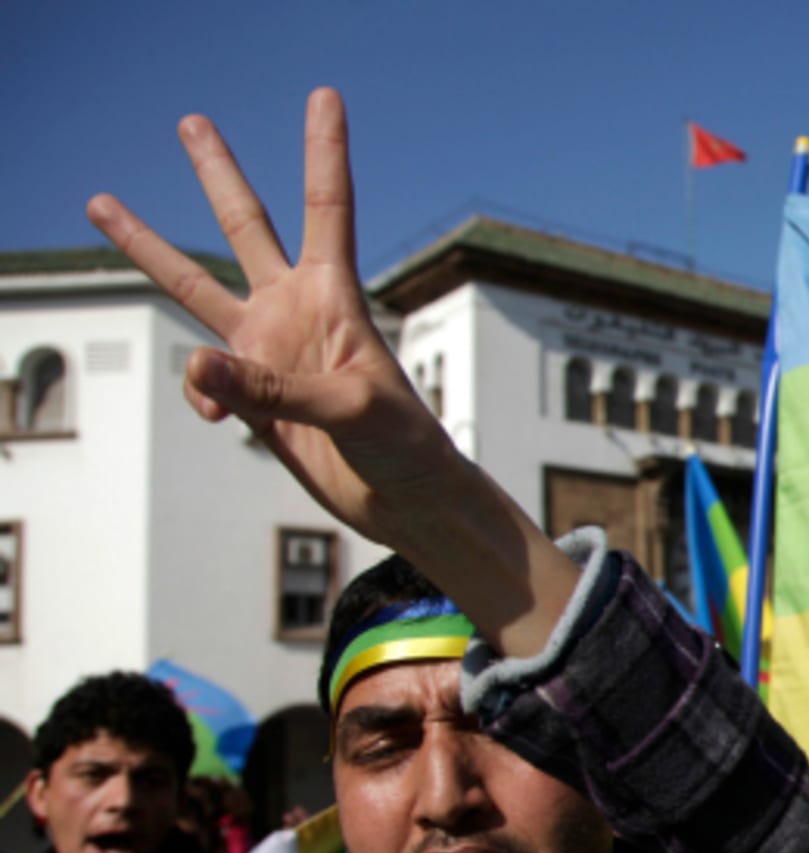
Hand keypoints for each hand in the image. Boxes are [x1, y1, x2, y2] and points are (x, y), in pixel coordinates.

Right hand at [88, 89, 455, 546]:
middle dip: (218, 173)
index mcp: (335, 295)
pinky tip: (220, 418)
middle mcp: (295, 308)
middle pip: (246, 225)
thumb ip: (271, 389)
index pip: (327, 206)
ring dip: (151, 246)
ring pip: (196, 285)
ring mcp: (268, 347)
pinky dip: (204, 395)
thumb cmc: (403, 444)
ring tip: (102, 202)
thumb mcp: (348, 409)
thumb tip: (195, 366)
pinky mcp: (252, 391)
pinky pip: (206, 380)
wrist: (403, 498)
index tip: (325, 96)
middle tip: (191, 121)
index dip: (325, 150)